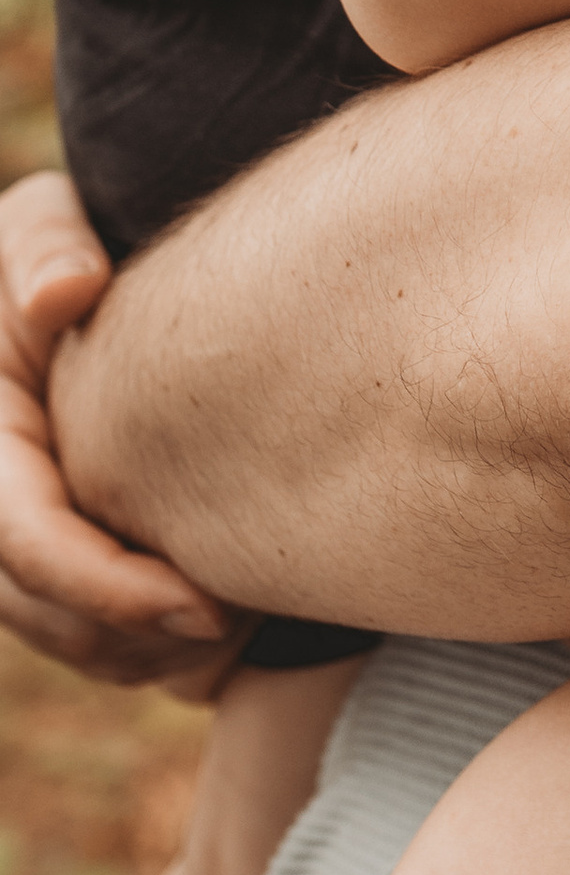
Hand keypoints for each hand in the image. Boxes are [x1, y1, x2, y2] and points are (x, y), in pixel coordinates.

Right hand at [0, 172, 241, 685]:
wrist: (84, 279)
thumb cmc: (66, 243)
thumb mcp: (44, 223)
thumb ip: (44, 246)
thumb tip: (63, 293)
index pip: (26, 542)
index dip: (105, 587)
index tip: (203, 607)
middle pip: (44, 611)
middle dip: (133, 636)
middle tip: (238, 624)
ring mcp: (19, 535)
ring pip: (68, 639)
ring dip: (143, 652)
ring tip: (242, 624)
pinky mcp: (60, 555)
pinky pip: (91, 639)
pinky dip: (146, 648)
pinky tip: (226, 616)